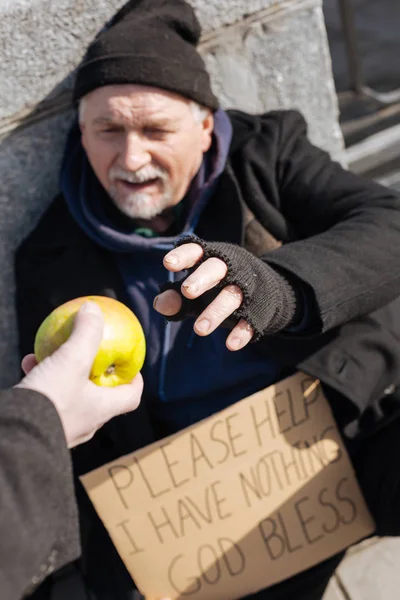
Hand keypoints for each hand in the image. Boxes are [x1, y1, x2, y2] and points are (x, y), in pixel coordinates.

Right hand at [17, 302, 142, 447]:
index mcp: (102, 409)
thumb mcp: (72, 360)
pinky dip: (41, 378)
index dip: (135, 379)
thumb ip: (87, 333)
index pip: (131, 397)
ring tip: (53, 352)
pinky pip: (45, 398)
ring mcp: (63, 426)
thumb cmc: (51, 399)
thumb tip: (94, 309)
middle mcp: (86, 422)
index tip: (130, 363)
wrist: (13, 435)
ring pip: (69, 393)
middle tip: (90, 353)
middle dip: (95, 371)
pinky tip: (29, 362)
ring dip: (64, 371)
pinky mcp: (41, 425)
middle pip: (99, 393)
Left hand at [154, 242, 254, 350]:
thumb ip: (175, 296)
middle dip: (202, 278)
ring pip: (232, 296)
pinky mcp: (258, 309)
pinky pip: (250, 319)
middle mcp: (230, 268)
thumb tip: (159, 304)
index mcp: (210, 258)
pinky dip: (241, 332)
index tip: (168, 263)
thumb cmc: (217, 288)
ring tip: (198, 330)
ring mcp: (246, 288)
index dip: (183, 256)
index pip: (195, 251)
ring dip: (216, 312)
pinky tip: (231, 344)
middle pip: (216, 268)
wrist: (266, 293)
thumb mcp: (193, 290)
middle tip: (187, 291)